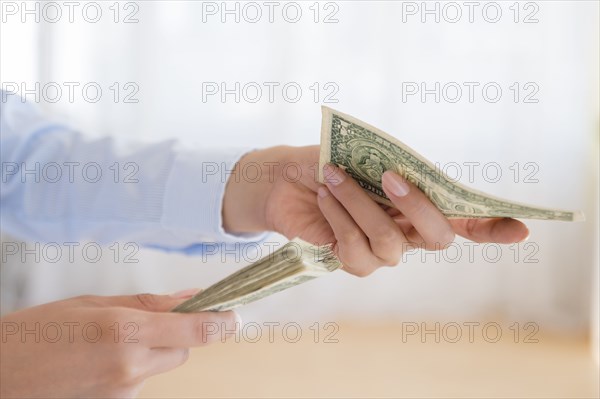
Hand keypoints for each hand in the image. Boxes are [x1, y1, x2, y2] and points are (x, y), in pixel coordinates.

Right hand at [0, 291, 237, 397]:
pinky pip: (140, 380)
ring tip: (108, 342)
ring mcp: (123, 392)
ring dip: (151, 351)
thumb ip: (148, 304)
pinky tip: (100, 361)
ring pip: (160, 366)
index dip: (221, 322)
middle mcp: (130, 367)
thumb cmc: (36, 335)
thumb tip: (189, 299)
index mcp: (125, 333)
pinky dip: (132, 367)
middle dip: (177, 334)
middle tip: (150, 321)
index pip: (195, 331)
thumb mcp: (93, 304)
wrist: (0, 376)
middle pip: (183, 350)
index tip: (233, 316)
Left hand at [223, 145, 528, 276]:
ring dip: (359, 204)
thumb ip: (388, 163)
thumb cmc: (328, 160)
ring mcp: (381, 250)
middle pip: (437, 237)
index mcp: (419, 203)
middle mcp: (408, 232)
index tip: (522, 230)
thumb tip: (406, 169)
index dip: (492, 227)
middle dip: (417, 207)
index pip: (464, 220)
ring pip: (388, 242)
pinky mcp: (351, 260)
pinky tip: (324, 196)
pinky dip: (337, 216)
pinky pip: (352, 247)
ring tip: (332, 175)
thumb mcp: (359, 155)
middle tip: (390, 177)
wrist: (283, 179)